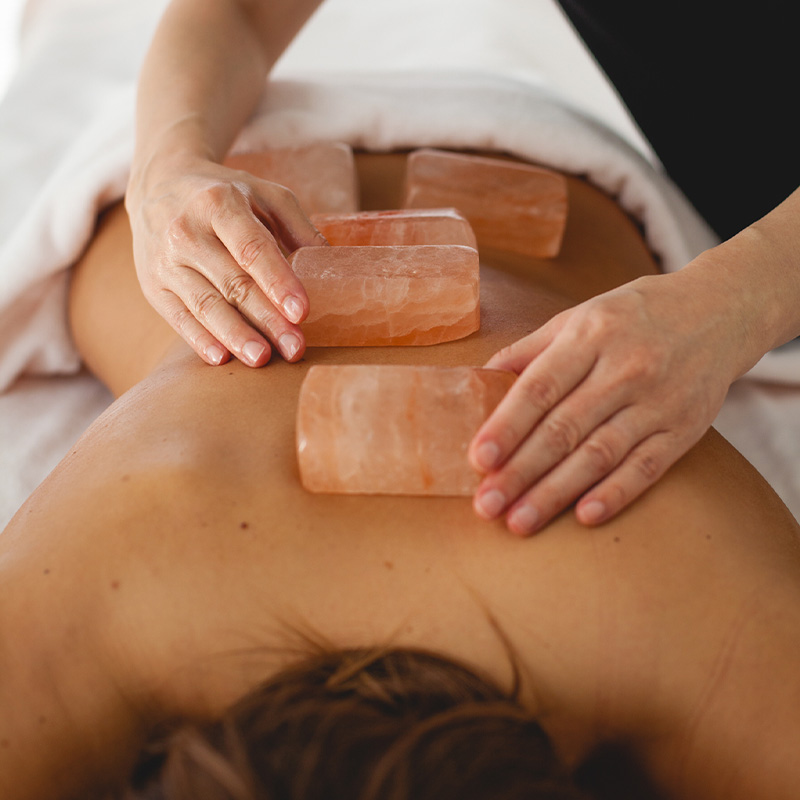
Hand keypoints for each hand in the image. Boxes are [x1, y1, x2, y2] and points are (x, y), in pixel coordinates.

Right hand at [126, 156, 326, 365]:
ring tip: (263, 359)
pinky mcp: (153, 285)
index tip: (301, 312)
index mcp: (220, 203)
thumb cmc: (225, 194)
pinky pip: (178, 317)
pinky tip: (222, 358)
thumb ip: (299, 227)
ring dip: (236, 336)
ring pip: (205, 305)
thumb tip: (333, 265)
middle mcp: (187, 231)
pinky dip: (199, 339)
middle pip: (233, 283)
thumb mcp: (264, 195)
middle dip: (267, 320)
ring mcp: (166, 261)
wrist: (159, 183)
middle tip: (295, 348)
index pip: (253, 249)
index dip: (278, 282)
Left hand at [469, 272, 744, 534]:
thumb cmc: (633, 316)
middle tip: (487, 505)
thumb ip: (531, 350)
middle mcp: (625, 368)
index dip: (507, 425)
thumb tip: (479, 379)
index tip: (478, 459)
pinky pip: (647, 467)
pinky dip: (615, 493)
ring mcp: (658, 401)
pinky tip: (583, 516)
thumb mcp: (580, 316)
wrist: (721, 310)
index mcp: (591, 336)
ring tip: (520, 521)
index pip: (540, 387)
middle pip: (564, 428)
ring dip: (556, 492)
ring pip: (600, 454)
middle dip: (521, 470)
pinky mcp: (685, 429)